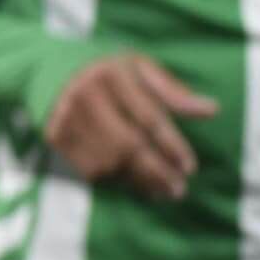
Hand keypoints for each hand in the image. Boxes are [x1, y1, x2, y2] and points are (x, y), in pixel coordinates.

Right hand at [45, 54, 217, 199]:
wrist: (47, 69)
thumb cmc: (106, 71)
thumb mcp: (139, 68)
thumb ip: (172, 91)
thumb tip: (211, 109)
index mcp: (111, 74)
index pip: (149, 117)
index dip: (172, 145)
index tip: (189, 167)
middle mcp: (85, 95)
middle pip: (128, 145)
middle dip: (157, 172)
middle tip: (178, 189)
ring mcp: (67, 117)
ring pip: (109, 162)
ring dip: (138, 181)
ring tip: (159, 190)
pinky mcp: (55, 136)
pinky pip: (89, 169)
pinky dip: (114, 180)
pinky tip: (131, 182)